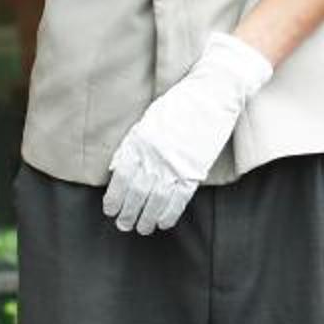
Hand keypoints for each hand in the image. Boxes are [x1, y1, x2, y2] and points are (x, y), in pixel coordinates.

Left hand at [101, 33, 273, 235]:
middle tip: (124, 225)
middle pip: (136, 193)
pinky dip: (170, 213)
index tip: (110, 210)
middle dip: (128, 213)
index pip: (121, 178)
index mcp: (139, 142)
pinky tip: (163, 222)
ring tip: (142, 228)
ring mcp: (175, 164)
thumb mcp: (148, 121)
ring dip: (147, 218)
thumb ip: (132, 145)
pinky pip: (179, 198)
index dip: (114, 198)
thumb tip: (118, 168)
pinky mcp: (195, 169)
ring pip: (156, 200)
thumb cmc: (180, 104)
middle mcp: (154, 156)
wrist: (213, 95)